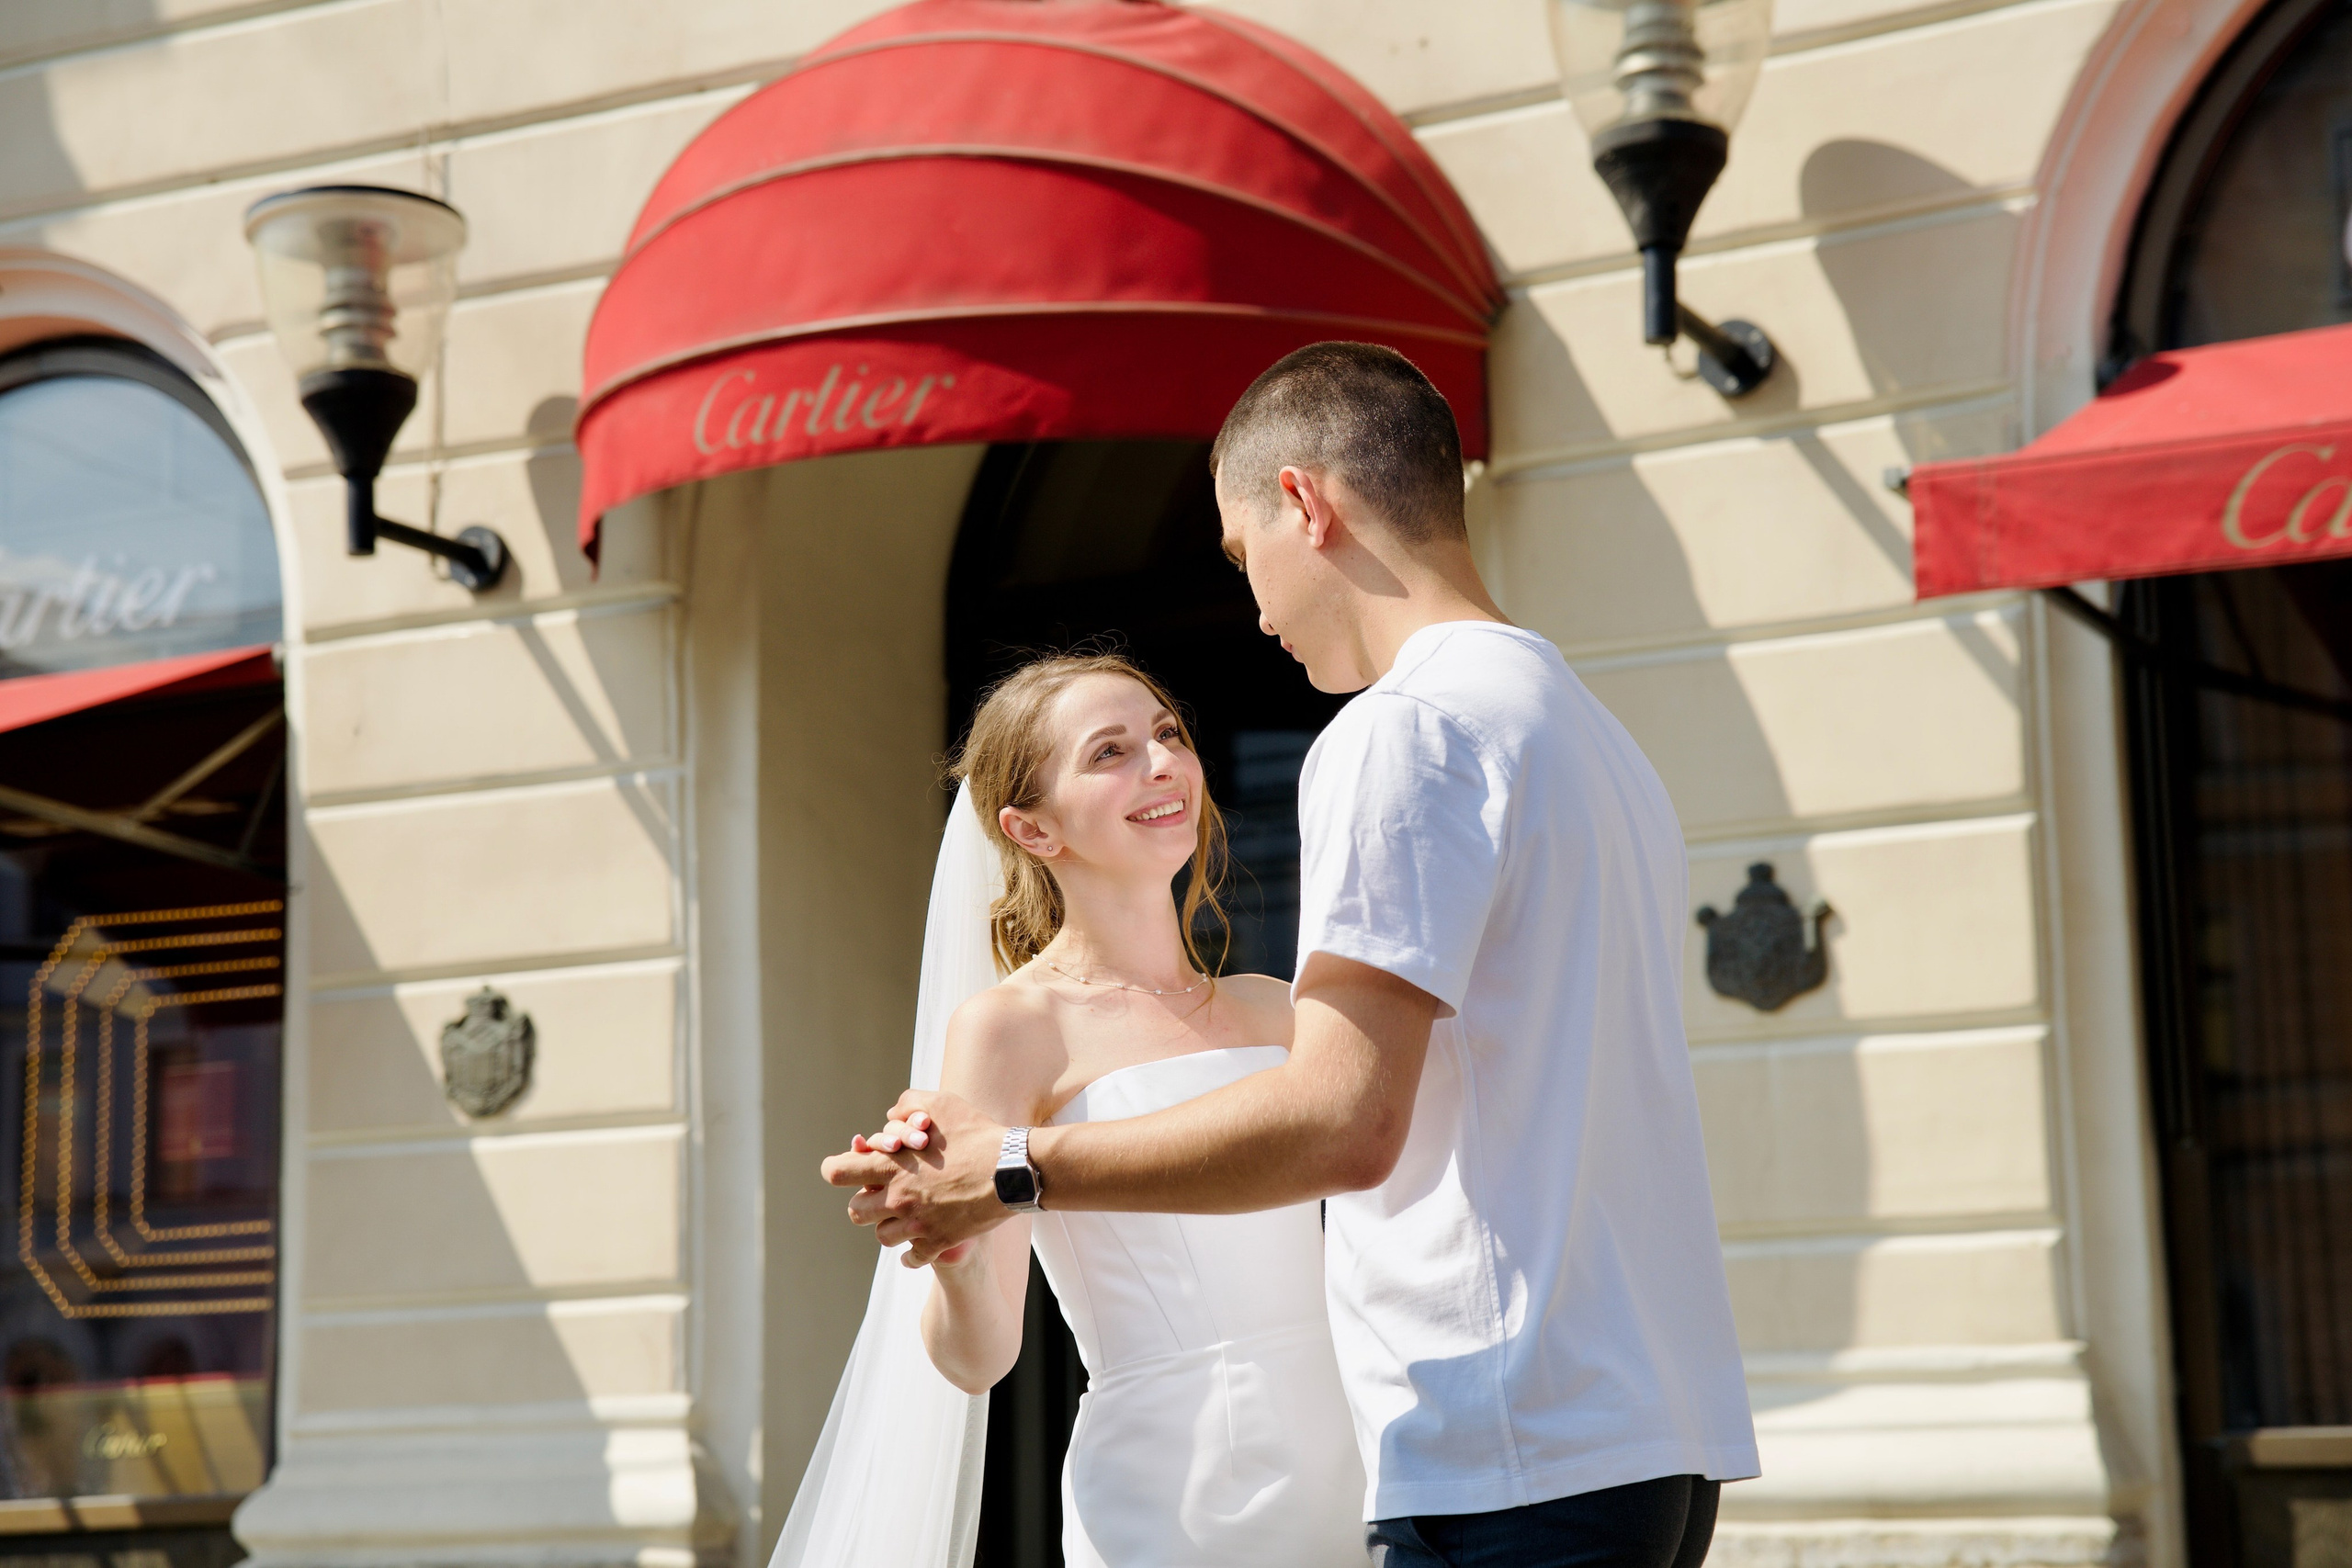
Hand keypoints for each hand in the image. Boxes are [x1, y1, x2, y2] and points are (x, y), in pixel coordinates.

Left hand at [820, 1090, 1012, 1265]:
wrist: (1014, 1170)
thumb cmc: (978, 1134)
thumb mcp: (943, 1104)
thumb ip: (908, 1104)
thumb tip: (890, 1116)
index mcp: (892, 1166)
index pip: (837, 1172)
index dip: (837, 1168)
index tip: (847, 1168)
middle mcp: (899, 1198)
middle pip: (855, 1212)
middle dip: (864, 1201)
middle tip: (881, 1195)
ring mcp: (918, 1223)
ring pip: (882, 1237)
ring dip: (889, 1226)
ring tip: (904, 1216)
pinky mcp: (939, 1242)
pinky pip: (912, 1258)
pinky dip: (912, 1253)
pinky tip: (920, 1242)